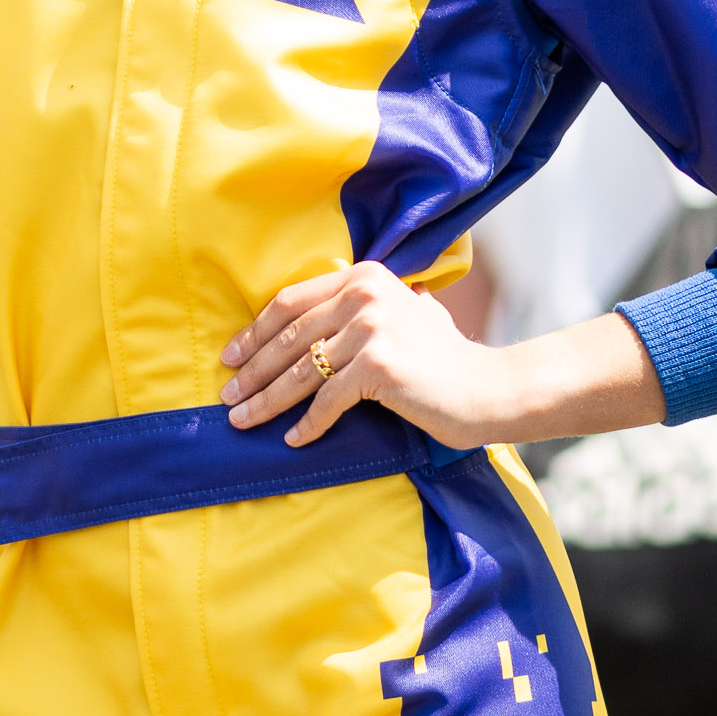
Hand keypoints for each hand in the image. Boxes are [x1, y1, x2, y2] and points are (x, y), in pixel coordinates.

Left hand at [222, 262, 520, 447]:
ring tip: (242, 419)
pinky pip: (328, 400)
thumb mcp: (401, 315)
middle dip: (252, 369)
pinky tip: (292, 440)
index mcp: (362, 275)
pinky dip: (307, 423)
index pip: (291, 302)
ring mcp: (371, 328)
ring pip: (301, 371)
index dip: (255, 331)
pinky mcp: (378, 366)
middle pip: (289, 337)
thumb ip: (363, 308)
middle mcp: (364, 294)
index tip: (231, 355)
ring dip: (266, 400)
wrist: (489, 388)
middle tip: (227, 394)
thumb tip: (307, 325)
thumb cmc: (443, 359)